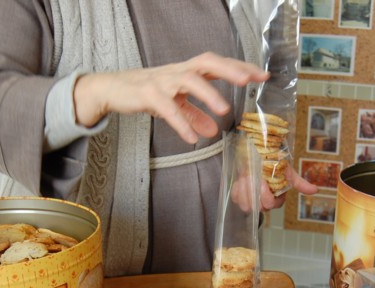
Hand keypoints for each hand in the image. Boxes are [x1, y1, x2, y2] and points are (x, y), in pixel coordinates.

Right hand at [73, 52, 268, 143]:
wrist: (112, 89)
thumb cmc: (146, 92)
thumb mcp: (175, 104)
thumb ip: (194, 115)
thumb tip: (212, 130)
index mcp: (188, 71)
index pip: (219, 64)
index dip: (240, 68)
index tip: (262, 75)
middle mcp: (178, 71)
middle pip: (207, 62)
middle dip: (229, 69)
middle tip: (249, 80)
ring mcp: (162, 80)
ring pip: (189, 80)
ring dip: (208, 93)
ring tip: (225, 110)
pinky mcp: (147, 93)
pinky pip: (167, 108)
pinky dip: (181, 123)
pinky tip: (192, 138)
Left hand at [231, 164, 319, 211]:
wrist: (260, 156)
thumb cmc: (275, 166)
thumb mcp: (289, 173)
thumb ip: (300, 183)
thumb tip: (315, 190)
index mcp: (276, 199)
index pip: (271, 204)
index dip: (266, 195)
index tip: (263, 181)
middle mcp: (263, 203)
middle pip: (257, 207)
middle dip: (254, 192)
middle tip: (253, 178)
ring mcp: (250, 200)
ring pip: (245, 205)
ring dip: (245, 190)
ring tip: (246, 177)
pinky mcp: (239, 195)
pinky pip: (236, 198)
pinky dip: (237, 189)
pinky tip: (240, 180)